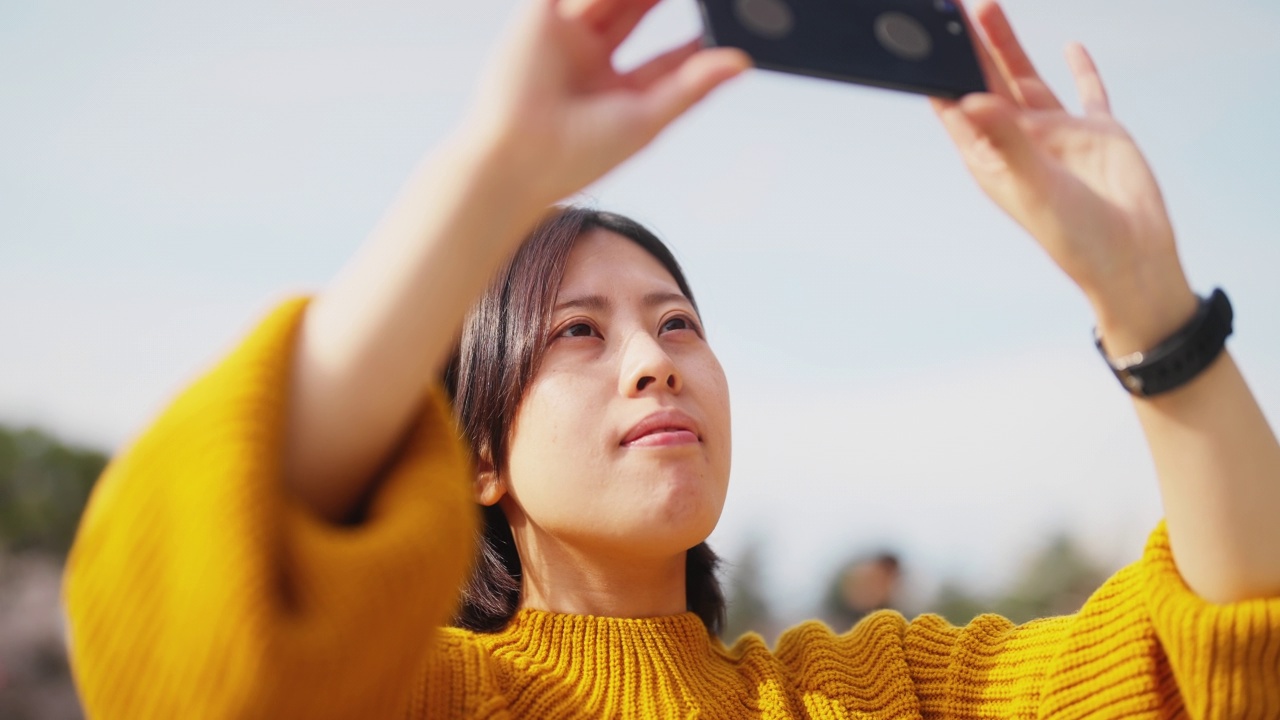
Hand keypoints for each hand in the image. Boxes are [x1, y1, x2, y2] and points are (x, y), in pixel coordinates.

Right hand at [463, 0, 750, 210]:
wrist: (518, 158)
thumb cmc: (577, 155)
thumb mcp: (647, 118)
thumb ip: (692, 85)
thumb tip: (740, 62)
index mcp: (618, 91)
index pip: (668, 55)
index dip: (700, 37)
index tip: (729, 17)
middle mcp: (592, 60)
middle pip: (641, 11)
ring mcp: (567, 36)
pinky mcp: (542, 16)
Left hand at [932, 0, 1196, 354]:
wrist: (1131, 257)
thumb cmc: (1073, 236)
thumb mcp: (1034, 186)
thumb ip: (1007, 140)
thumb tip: (969, 99)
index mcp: (991, 158)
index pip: (954, 107)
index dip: (937, 73)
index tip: (920, 38)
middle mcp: (1019, 141)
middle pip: (985, 81)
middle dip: (968, 46)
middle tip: (949, 6)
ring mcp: (1057, 134)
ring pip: (1025, 77)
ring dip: (1006, 44)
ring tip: (985, 7)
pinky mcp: (1097, 132)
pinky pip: (1087, 93)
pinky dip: (1081, 70)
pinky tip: (1072, 47)